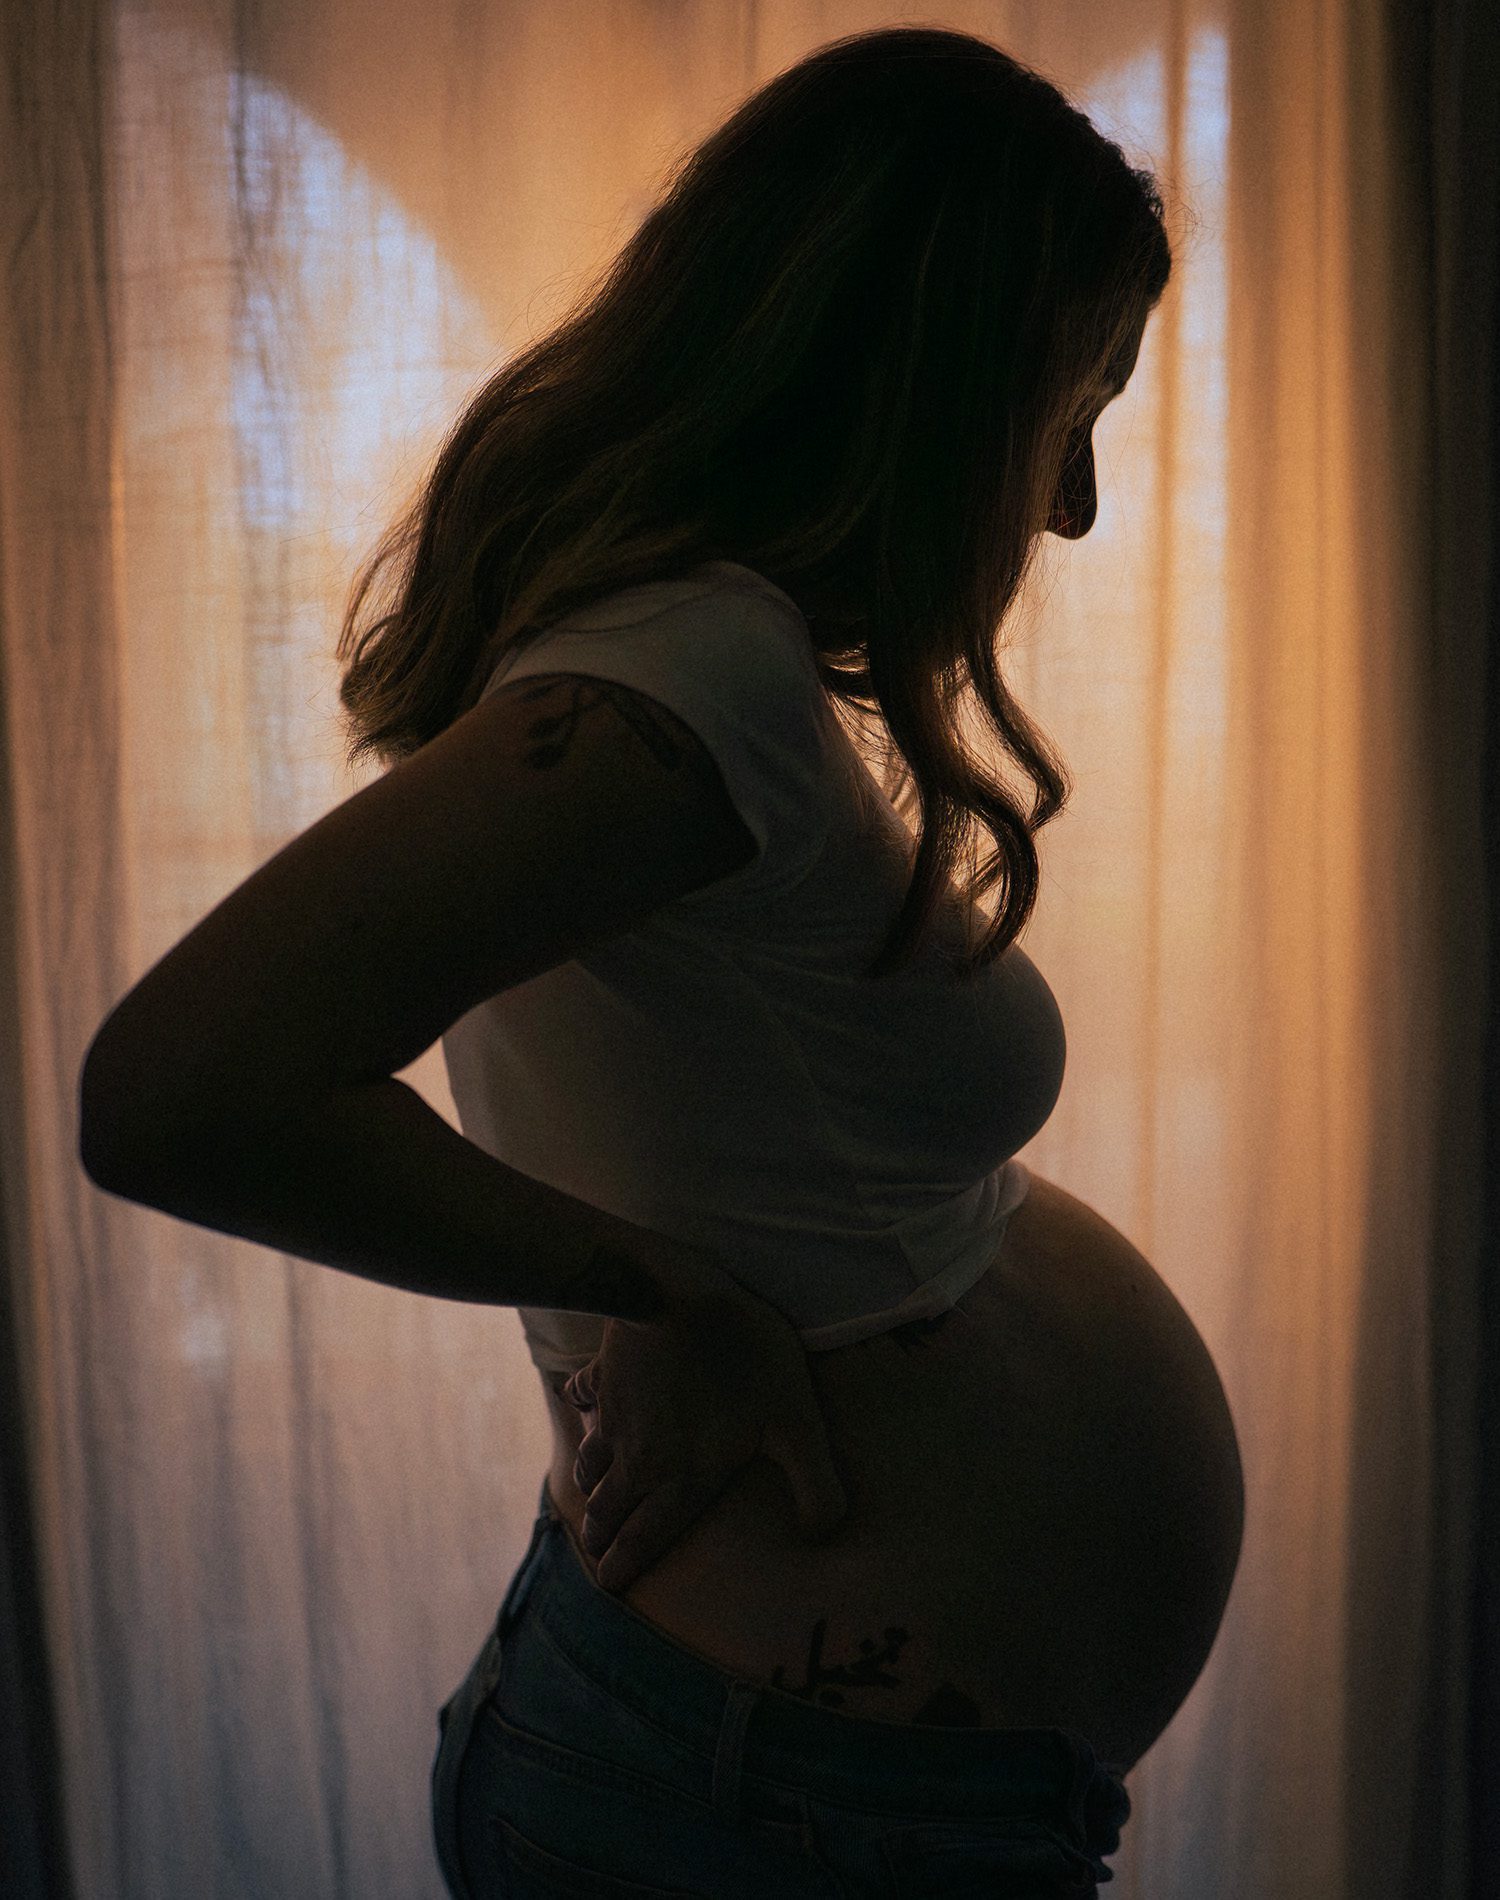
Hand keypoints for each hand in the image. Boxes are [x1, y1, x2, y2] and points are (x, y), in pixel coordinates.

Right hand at [560, 1241, 848, 1593]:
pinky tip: (579, 1400)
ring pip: (590, 1462)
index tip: (610, 1586)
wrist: (681, 1295)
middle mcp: (640, 1459)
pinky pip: (582, 1395)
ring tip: (589, 1492)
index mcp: (682, 1479)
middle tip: (594, 1549)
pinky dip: (579, 1404)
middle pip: (607, 1509)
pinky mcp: (603, 1375)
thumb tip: (824, 1537)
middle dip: (599, 1534)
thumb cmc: (745, 1360)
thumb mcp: (798, 1425)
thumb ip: (815, 1486)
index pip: (646, 1538)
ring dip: (588, 1483)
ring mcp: (615, 1418)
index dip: (626, 1566)